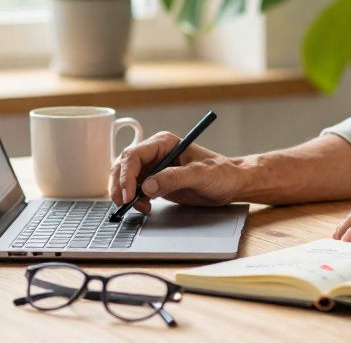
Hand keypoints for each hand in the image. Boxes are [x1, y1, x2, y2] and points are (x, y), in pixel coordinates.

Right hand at [109, 131, 245, 213]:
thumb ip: (174, 178)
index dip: (127, 175)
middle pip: (124, 165)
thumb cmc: (221, 173)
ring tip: (138, 207)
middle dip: (120, 185)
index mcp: (164, 143)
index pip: (134, 155)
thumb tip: (148, 186)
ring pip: (126, 178)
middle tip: (124, 204)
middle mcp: (155, 153)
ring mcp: (154, 168)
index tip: (129, 194)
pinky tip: (144, 207)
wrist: (231, 184)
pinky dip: (133, 199)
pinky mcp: (155, 182)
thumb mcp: (201, 175)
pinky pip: (135, 189)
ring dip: (125, 193)